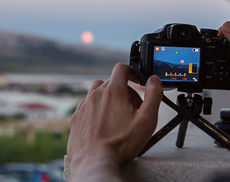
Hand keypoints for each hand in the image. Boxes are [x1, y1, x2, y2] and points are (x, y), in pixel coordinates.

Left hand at [67, 63, 162, 181]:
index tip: (136, 81)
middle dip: (124, 91)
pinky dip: (95, 108)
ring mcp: (84, 106)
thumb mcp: (146, 120)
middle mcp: (96, 94)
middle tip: (132, 109)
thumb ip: (153, 96)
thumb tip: (153, 80)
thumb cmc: (120, 144)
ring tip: (115, 114)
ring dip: (107, 97)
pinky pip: (86, 105)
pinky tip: (101, 123)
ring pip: (96, 92)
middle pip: (111, 82)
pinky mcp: (76, 118)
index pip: (121, 68)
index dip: (131, 72)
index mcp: (113, 91)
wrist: (94, 162)